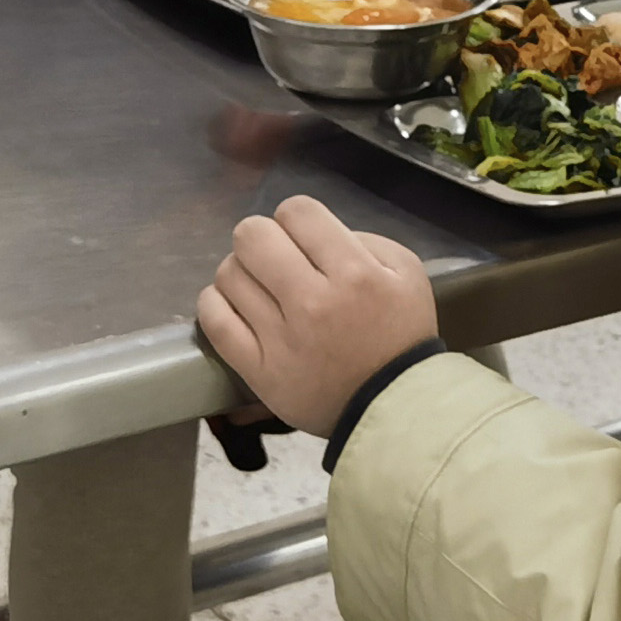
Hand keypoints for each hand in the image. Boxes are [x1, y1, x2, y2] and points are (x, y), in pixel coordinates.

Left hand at [198, 195, 439, 435]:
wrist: (393, 409)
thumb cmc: (401, 337)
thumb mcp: (407, 273)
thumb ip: (363, 240)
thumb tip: (312, 235)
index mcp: (353, 273)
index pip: (296, 211)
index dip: (297, 219)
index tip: (303, 240)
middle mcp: (313, 301)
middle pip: (252, 235)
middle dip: (262, 239)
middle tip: (275, 260)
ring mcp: (281, 338)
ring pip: (228, 274)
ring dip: (241, 272)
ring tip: (259, 287)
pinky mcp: (257, 370)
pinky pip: (213, 320)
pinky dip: (216, 303)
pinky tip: (234, 304)